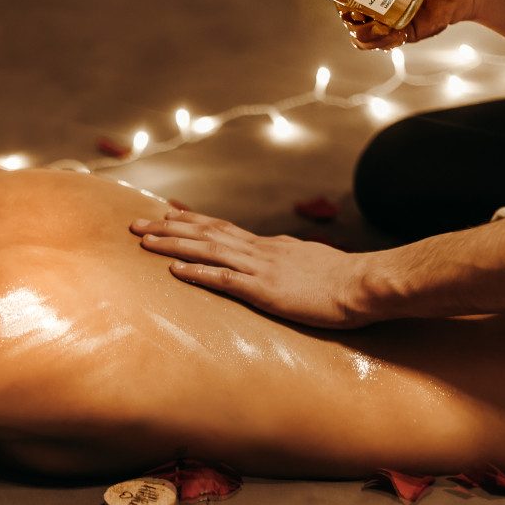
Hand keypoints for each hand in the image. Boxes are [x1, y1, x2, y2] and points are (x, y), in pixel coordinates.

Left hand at [130, 209, 374, 328]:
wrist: (367, 284)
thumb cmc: (346, 280)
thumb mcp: (312, 261)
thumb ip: (290, 257)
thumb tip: (277, 254)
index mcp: (269, 246)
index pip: (222, 228)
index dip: (192, 220)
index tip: (168, 213)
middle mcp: (260, 250)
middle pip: (205, 233)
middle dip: (168, 228)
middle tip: (137, 223)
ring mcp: (261, 268)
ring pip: (207, 250)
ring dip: (173, 244)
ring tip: (143, 241)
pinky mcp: (265, 290)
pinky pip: (224, 279)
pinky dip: (197, 272)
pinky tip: (175, 270)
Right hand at [338, 0, 481, 50]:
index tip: (352, 4)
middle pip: (347, 13)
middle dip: (352, 22)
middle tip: (369, 20)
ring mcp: (385, 15)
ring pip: (359, 32)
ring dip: (365, 36)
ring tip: (386, 30)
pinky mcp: (397, 31)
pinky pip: (379, 43)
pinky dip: (382, 44)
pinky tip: (397, 37)